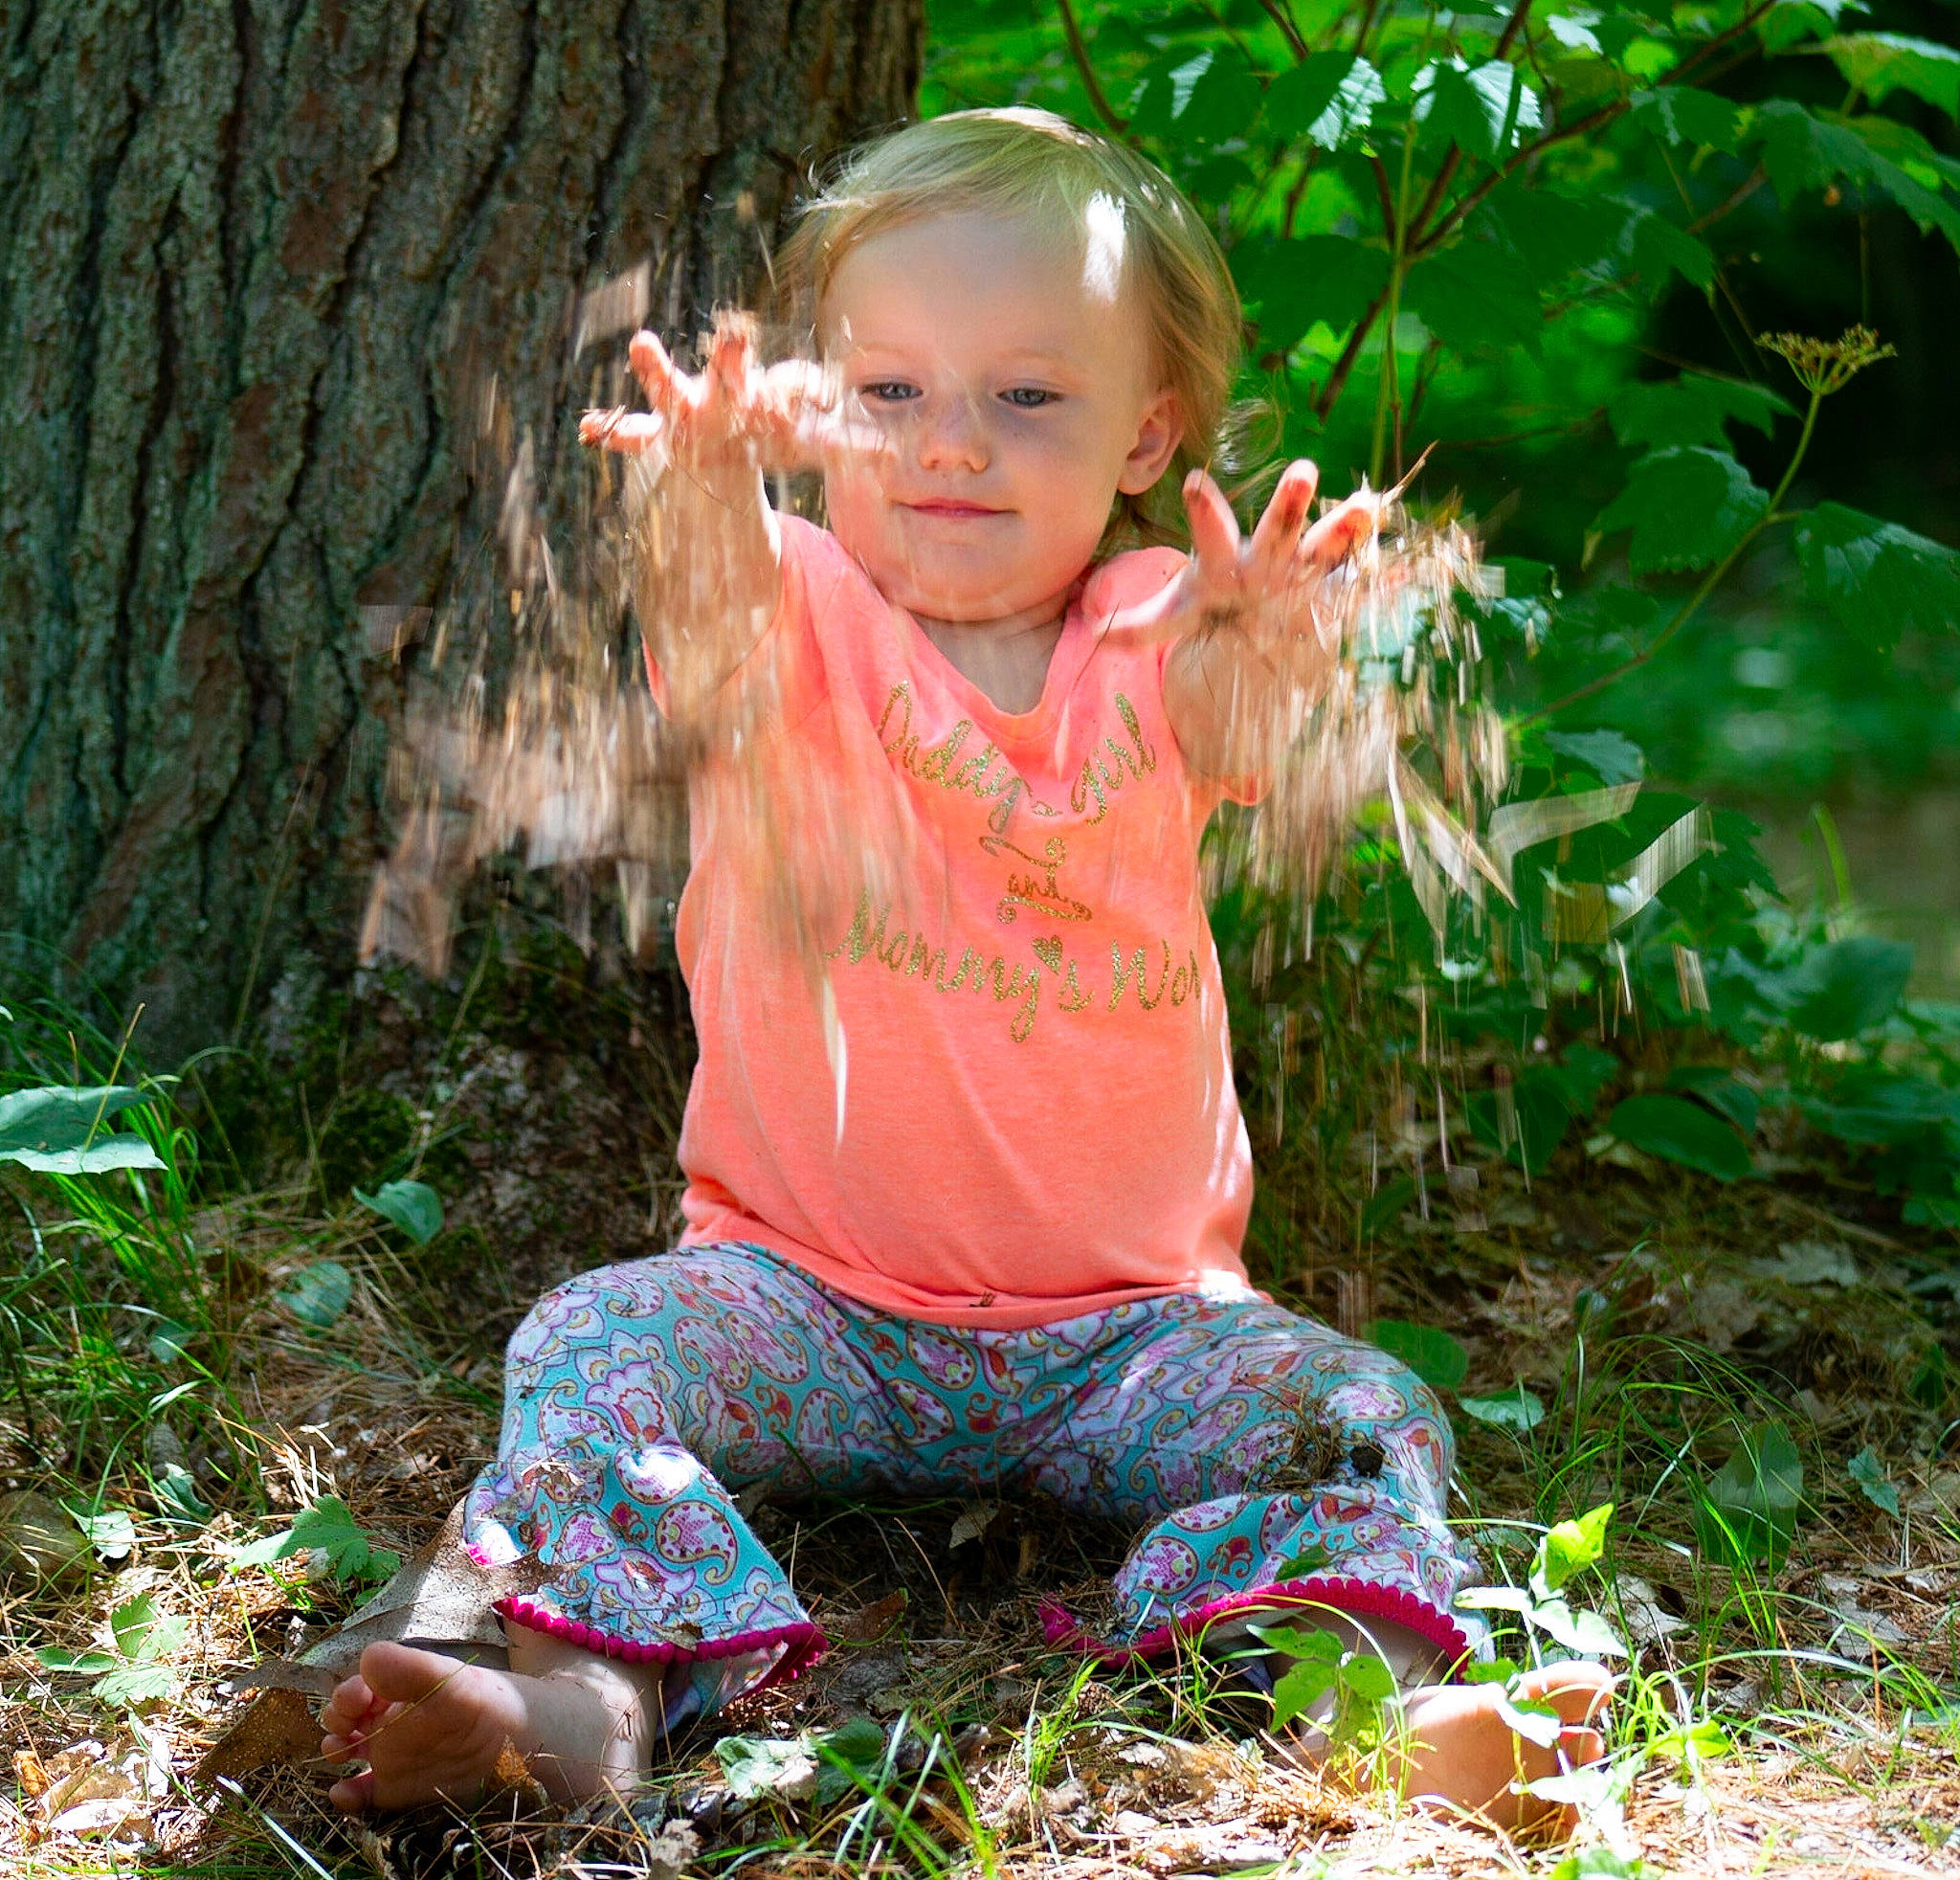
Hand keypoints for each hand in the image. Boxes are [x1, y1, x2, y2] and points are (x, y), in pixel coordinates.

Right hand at [579, 312, 878, 475]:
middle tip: (736, 333)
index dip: (806, 389)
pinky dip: (610, 432)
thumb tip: (897, 452)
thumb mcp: (807, 444)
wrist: (715, 447)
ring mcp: (683, 409)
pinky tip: (587, 431)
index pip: (788, 385)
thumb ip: (847, 446)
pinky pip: (630, 433)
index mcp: (760, 393)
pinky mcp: (655, 432)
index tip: (825, 391)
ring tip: (641, 343)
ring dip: (656, 369)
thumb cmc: (763, 437)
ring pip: (670, 388)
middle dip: (733, 355)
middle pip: (731, 371)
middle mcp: (720, 393)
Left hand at [1153, 461, 1383, 778]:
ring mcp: (1304, 570)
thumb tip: (1095, 634)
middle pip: (1280, 525)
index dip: (1205, 509)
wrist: (1253, 615)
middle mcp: (1269, 554)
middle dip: (1292, 503)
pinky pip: (1359, 586)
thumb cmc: (1212, 603)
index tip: (1195, 482)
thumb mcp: (1175, 615)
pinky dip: (1384, 580)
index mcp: (1226, 556)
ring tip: (1367, 510)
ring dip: (1347, 530)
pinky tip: (1408, 572)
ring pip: (1327, 545)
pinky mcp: (1330, 592)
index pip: (1212, 529)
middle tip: (1305, 471)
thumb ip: (1138, 626)